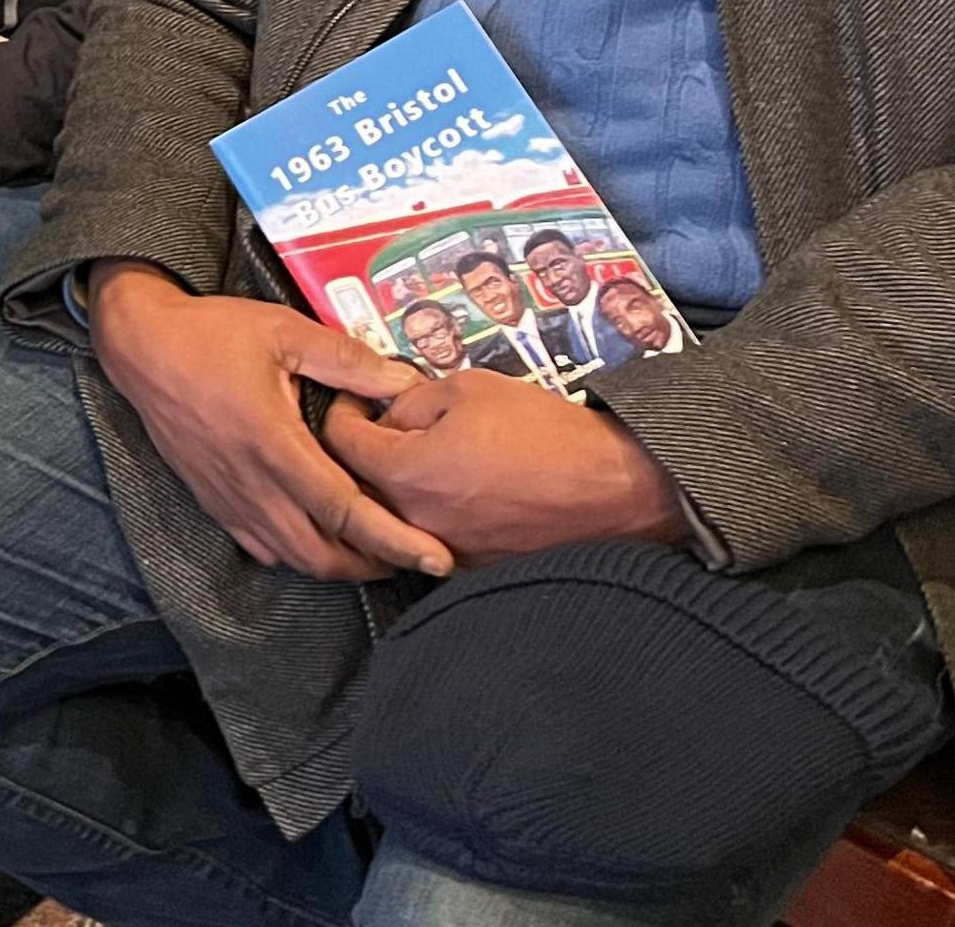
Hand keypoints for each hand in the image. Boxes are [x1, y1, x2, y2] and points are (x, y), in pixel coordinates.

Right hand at [87, 262, 452, 581]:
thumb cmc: (211, 334)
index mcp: (274, 444)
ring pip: (291, 557)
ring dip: (337, 564)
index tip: (435, 558)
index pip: (344, 511)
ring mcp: (228, 497)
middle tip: (414, 555)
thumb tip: (406, 384)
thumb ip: (347, 360)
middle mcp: (251, 483)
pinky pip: (261, 546)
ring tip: (374, 550)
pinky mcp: (213, 500)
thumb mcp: (285, 332)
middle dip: (374, 565)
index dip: (394, 540)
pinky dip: (297, 553)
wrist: (141, 347)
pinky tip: (317, 534)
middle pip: (321, 554)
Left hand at [324, 368, 686, 568]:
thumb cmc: (549, 435)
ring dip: (393, 484)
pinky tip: (453, 487)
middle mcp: (413, 520)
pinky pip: (427, 535)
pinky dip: (428, 511)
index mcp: (405, 472)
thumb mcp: (471, 389)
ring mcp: (441, 549)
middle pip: (356, 483)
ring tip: (420, 454)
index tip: (355, 400)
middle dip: (361, 451)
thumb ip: (412, 399)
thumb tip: (387, 411)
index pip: (339, 441)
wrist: (615, 490)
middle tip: (380, 424)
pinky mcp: (470, 567)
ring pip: (390, 514)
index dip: (342, 411)